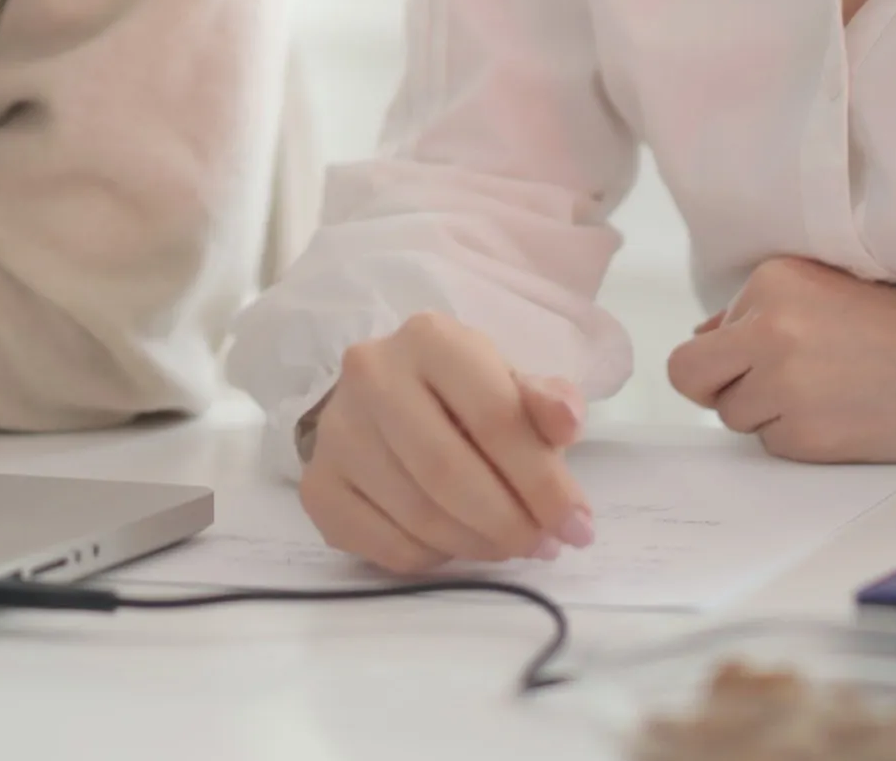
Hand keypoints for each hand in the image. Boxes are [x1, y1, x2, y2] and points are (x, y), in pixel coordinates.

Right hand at [299, 313, 594, 574]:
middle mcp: (369, 373)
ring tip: (507, 544)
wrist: (393, 400)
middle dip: (509, 522)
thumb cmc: (466, 394)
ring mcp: (334, 431)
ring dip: (477, 545)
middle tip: (542, 547)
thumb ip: (547, 403)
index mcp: (429, 338)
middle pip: (448, 472)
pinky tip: (454, 544)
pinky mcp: (317, 484)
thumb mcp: (513, 386)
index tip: (578, 526)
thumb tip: (567, 421)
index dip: (543, 481)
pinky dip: (432, 558)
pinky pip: (384, 545)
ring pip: (417, 515)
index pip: (493, 418)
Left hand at [668, 258, 895, 463]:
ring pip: (734, 416)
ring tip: (832, 395)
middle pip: (692, 376)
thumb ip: (758, 313)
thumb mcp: (830, 290)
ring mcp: (785, 383)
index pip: (705, 334)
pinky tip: (847, 417)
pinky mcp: (807, 433)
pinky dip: (801, 439)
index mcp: (773, 280)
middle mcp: (770, 327)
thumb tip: (700, 336)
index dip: (732, 353)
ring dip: (769, 414)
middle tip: (769, 388)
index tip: (782, 353)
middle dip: (720, 387)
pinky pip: (773, 445)